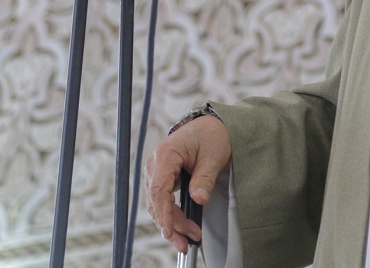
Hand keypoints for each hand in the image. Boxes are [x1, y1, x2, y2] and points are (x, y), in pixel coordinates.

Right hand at [145, 114, 230, 252]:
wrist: (212, 126)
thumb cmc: (212, 136)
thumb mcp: (213, 156)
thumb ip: (205, 178)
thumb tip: (199, 200)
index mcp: (166, 154)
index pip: (159, 189)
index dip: (163, 213)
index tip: (170, 231)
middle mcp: (156, 164)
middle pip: (157, 201)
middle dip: (171, 224)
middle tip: (187, 242)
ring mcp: (158, 172)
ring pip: (158, 205)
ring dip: (172, 224)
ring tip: (189, 240)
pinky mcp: (163, 179)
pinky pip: (164, 201)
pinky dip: (172, 216)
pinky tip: (183, 229)